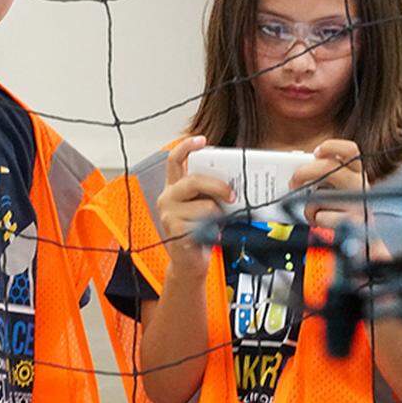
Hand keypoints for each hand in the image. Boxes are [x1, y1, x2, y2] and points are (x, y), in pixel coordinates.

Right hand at [157, 136, 234, 281]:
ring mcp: (169, 215)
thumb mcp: (205, 205)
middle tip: (232, 194)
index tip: (202, 140)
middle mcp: (167, 198)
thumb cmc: (200, 231)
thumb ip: (210, 191)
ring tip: (218, 223)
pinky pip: (202, 224)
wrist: (190, 262)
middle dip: (217, 186)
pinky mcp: (175, 231)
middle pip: (193, 180)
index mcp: (174, 187)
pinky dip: (213, 229)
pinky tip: (213, 234)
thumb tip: (234, 182)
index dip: (187, 146)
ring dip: (218, 214)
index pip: (175, 160)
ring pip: (203, 205)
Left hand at [289, 139, 369, 228]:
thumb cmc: (341, 212)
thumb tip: (295, 173)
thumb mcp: (335, 190)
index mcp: (357, 173)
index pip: (351, 151)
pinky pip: (320, 215)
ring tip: (313, 211)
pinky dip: (315, 219)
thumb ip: (321, 177)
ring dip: (309, 204)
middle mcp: (360, 185)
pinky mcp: (352, 221)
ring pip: (320, 194)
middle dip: (303, 172)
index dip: (331, 147)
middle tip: (293, 182)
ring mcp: (358, 202)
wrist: (361, 242)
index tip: (316, 152)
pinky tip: (321, 222)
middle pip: (328, 167)